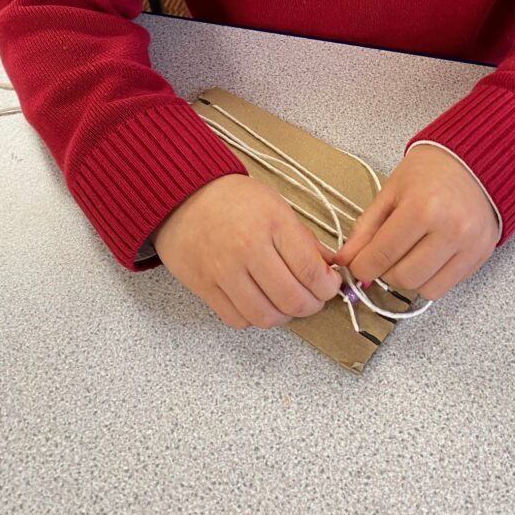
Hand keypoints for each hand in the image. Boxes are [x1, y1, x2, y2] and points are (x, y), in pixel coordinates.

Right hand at [151, 174, 341, 328]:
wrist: (184, 195)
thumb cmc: (232, 198)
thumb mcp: (277, 206)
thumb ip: (304, 240)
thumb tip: (327, 268)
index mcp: (273, 223)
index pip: (310, 270)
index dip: (328, 287)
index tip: (330, 286)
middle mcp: (248, 249)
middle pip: (291, 299)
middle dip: (311, 305)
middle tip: (313, 299)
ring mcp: (224, 271)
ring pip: (265, 316)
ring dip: (284, 316)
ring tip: (286, 303)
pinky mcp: (204, 287)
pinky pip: (237, 319)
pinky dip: (254, 317)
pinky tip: (259, 302)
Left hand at [334, 145, 500, 300]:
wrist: (473, 160)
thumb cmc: (430, 170)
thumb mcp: (391, 191)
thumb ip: (366, 227)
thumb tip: (346, 259)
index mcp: (422, 207)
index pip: (381, 255)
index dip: (362, 266)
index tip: (358, 264)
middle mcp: (450, 229)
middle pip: (403, 278)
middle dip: (385, 272)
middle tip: (384, 256)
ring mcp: (469, 244)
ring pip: (425, 288)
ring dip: (408, 278)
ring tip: (407, 255)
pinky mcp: (481, 254)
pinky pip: (446, 286)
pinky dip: (429, 279)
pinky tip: (426, 258)